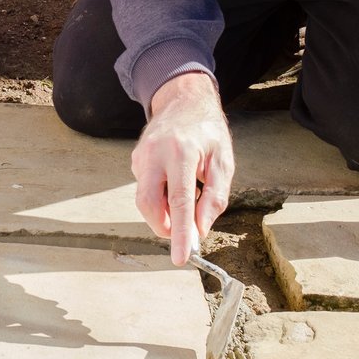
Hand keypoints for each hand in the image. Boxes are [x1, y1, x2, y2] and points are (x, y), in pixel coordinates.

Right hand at [131, 71, 233, 264]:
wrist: (183, 101)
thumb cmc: (208, 132)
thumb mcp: (223, 162)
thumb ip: (214, 198)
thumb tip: (201, 229)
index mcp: (181, 152)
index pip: (179, 201)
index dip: (180, 233)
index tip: (182, 257)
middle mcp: (155, 154)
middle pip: (149, 204)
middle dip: (164, 228)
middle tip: (183, 235)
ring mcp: (141, 156)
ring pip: (144, 200)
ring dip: (163, 214)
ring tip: (184, 204)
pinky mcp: (135, 160)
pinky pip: (145, 189)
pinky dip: (159, 199)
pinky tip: (174, 184)